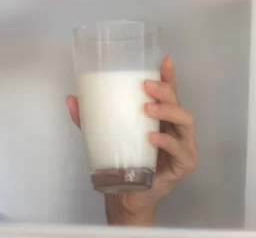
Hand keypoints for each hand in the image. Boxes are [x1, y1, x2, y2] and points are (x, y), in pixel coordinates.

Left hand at [66, 56, 197, 225]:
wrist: (127, 195)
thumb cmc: (123, 160)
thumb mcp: (104, 134)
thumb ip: (89, 117)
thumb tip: (71, 98)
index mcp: (161, 116)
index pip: (168, 91)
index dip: (168, 75)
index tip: (164, 60)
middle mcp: (175, 127)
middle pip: (178, 101)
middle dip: (164, 89)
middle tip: (146, 85)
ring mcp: (183, 145)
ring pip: (185, 120)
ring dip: (167, 110)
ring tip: (148, 108)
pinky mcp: (185, 163)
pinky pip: (180, 149)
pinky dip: (166, 141)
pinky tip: (152, 137)